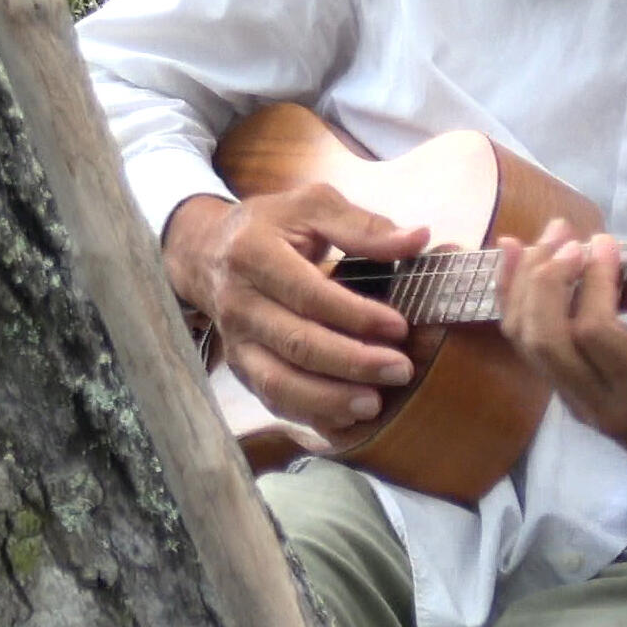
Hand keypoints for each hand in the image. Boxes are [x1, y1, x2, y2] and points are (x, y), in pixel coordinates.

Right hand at [164, 187, 430, 443]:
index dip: (354, 314)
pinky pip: (273, 400)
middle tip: (400, 370)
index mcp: (253, 254)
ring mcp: (236, 341)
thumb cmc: (271, 228)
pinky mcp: (241, 367)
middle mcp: (238, 302)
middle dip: (352, 362)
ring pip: (278, 382)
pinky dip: (311, 415)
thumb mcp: (311, 208)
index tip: (399, 327)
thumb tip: (419, 239)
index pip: (307, 293)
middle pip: (295, 343)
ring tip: (374, 403)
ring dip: (330, 399)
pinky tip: (348, 418)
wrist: (207, 252)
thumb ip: (363, 226)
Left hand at [498, 220, 626, 502]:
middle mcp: (600, 405)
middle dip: (548, 279)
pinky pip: (526, 345)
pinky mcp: (564, 395)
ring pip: (526, 342)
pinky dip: (515, 299)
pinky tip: (514, 258)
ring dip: (524, 283)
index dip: (594, 282)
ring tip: (542, 238)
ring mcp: (575, 404)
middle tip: (568, 236)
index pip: (598, 334)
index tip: (607, 242)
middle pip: (547, 340)